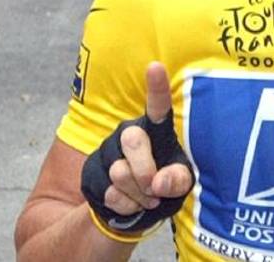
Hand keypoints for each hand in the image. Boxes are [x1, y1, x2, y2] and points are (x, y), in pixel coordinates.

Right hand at [80, 63, 193, 234]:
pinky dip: (124, 205)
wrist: (132, 208)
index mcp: (156, 131)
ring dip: (137, 195)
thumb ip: (177, 180)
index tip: (155, 66)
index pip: (158, 107)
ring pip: (119, 172)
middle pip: (133, 141)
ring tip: (145, 198)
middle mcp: (129, 133)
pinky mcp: (93, 170)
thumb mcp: (180, 184)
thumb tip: (160, 182)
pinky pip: (109, 192)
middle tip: (154, 190)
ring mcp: (109, 151)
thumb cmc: (164, 186)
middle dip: (145, 171)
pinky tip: (129, 203)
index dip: (157, 87)